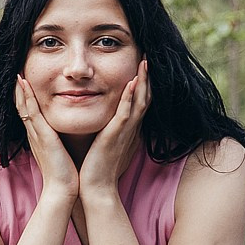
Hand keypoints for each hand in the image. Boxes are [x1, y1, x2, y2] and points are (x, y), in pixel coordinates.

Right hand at [16, 76, 79, 200]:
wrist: (63, 190)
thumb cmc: (65, 174)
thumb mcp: (60, 153)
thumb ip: (59, 142)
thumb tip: (64, 136)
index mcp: (38, 137)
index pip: (29, 113)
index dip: (25, 97)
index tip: (24, 81)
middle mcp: (33, 134)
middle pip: (22, 107)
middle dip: (19, 90)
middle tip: (16, 72)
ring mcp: (36, 134)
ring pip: (24, 106)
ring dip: (19, 89)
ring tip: (17, 72)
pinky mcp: (42, 136)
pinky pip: (31, 112)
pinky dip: (26, 97)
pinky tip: (24, 83)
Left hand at [79, 61, 149, 200]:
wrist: (95, 187)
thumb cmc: (97, 168)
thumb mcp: (105, 144)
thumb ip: (108, 132)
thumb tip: (105, 125)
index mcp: (127, 130)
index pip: (139, 102)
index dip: (143, 84)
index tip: (142, 66)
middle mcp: (130, 129)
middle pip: (144, 98)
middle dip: (147, 77)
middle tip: (149, 57)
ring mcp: (125, 132)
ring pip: (139, 101)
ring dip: (143, 81)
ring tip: (145, 62)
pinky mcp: (116, 136)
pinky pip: (126, 113)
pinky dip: (130, 97)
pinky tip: (131, 82)